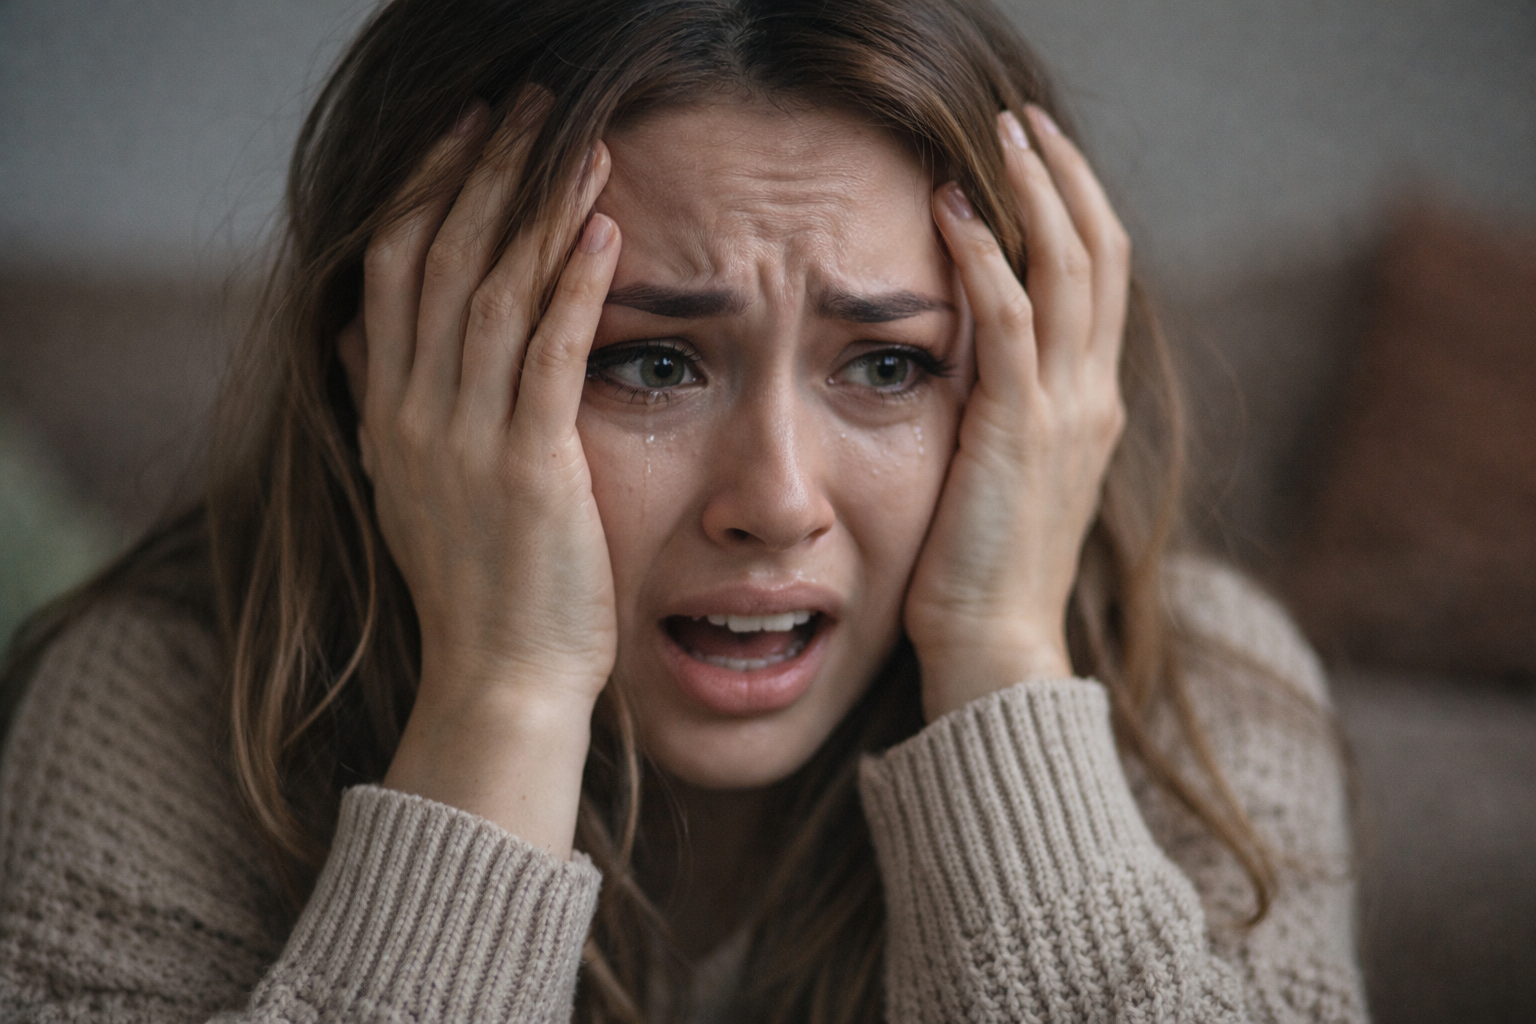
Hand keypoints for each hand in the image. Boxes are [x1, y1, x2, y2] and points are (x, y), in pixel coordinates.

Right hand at [338, 96, 620, 854]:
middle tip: (526, 105)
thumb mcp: (410, 488)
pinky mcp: (527, 470)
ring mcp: (464, 441)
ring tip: (578, 142)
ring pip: (491, 293)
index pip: (393, 269)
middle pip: (438, 259)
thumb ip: (390, 409)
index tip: (467, 133)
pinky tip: (603, 230)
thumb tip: (363, 340)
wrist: (498, 679)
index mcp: (388, 412)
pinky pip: (545, 356)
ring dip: (536, 210)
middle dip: (482, 173)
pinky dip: (572, 288)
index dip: (429, 190)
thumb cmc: (478, 587)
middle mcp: (413, 414)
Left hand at [904, 106, 1128, 720]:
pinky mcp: (1020, 427)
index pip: (1098, 283)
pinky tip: (953, 214)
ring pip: (1068, 269)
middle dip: (1065, 179)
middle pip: (1100, 255)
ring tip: (1001, 136)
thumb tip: (966, 367)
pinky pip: (1010, 318)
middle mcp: (1092, 395)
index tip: (1037, 165)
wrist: (996, 646)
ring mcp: (1065, 408)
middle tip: (1027, 123)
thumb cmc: (985, 573)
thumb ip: (1004, 417)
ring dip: (1034, 194)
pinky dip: (985, 257)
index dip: (1075, 213)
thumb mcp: (1007, 478)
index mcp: (1091, 406)